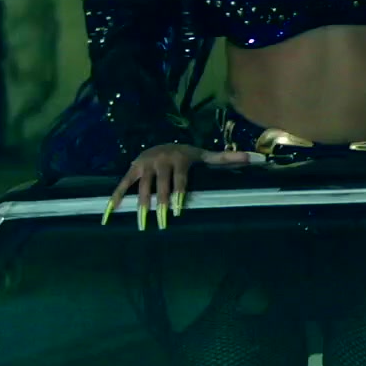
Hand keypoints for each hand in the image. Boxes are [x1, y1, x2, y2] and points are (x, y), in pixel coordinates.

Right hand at [103, 143, 255, 228]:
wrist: (162, 142)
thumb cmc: (187, 154)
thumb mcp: (205, 155)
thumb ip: (227, 158)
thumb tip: (255, 157)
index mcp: (179, 159)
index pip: (180, 180)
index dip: (179, 195)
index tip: (178, 211)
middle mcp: (161, 161)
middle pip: (161, 186)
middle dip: (161, 205)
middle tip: (162, 223)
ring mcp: (145, 165)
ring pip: (143, 188)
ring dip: (141, 206)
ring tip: (143, 224)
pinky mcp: (133, 169)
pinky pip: (123, 185)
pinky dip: (116, 198)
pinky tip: (111, 213)